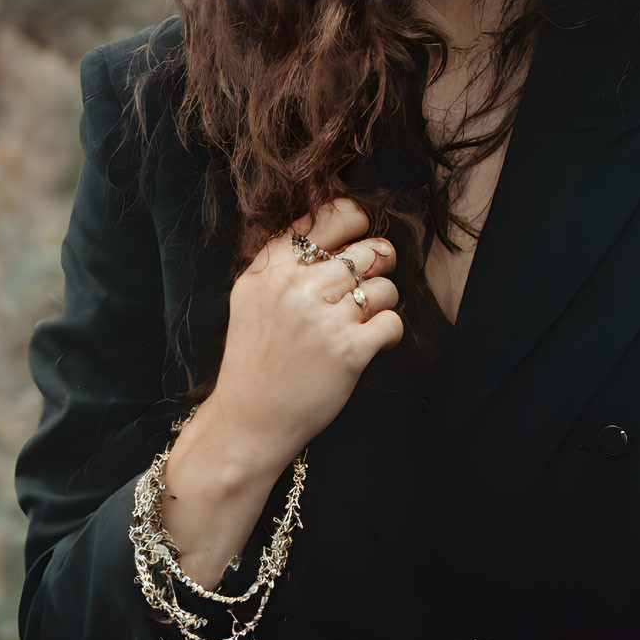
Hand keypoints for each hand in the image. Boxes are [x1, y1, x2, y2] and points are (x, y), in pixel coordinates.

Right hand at [203, 197, 402, 466]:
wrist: (247, 421)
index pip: (328, 218)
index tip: (360, 233)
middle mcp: (296, 288)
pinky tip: (370, 342)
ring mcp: (323, 320)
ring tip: (363, 320)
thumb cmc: (254, 359)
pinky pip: (392, 322)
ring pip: (385, 286)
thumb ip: (281, 260)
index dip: (355, 219)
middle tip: (368, 284)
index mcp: (272, 269)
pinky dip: (389, 332)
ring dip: (383, 301)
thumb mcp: (250, 296)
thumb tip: (337, 230)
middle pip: (365, 252)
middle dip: (377, 265)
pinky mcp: (348, 352)